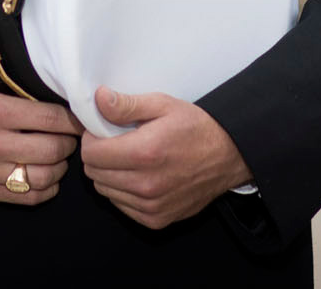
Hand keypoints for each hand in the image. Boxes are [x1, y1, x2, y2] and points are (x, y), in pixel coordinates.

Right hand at [0, 84, 80, 204]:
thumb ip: (10, 97)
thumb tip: (47, 100)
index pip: (50, 118)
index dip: (71, 119)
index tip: (78, 117)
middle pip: (53, 150)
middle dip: (69, 142)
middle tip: (70, 136)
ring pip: (45, 177)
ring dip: (60, 167)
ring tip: (58, 156)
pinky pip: (26, 197)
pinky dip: (45, 189)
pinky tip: (46, 178)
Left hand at [79, 87, 252, 228]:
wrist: (229, 156)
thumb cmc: (196, 127)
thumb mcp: (163, 105)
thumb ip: (127, 105)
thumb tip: (98, 99)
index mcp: (144, 153)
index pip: (91, 154)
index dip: (92, 139)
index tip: (102, 132)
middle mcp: (146, 184)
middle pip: (94, 174)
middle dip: (99, 157)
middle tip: (115, 144)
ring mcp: (151, 205)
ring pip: (105, 191)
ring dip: (110, 175)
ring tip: (129, 160)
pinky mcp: (156, 220)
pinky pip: (121, 206)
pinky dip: (123, 192)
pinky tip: (139, 177)